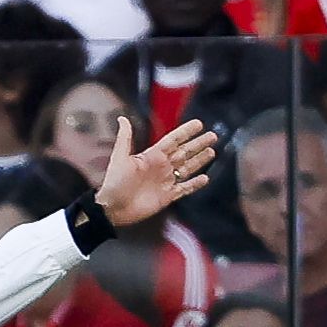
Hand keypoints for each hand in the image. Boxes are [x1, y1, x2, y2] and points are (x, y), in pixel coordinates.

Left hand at [94, 113, 217, 227]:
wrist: (112, 208)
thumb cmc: (114, 182)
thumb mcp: (120, 157)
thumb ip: (125, 138)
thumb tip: (122, 118)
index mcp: (152, 156)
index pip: (174, 140)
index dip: (186, 132)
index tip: (199, 124)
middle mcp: (161, 167)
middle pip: (185, 152)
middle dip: (199, 144)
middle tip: (213, 136)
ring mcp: (165, 181)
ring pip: (187, 168)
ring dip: (200, 160)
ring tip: (212, 151)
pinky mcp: (167, 197)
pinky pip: (185, 189)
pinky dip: (195, 184)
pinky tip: (205, 178)